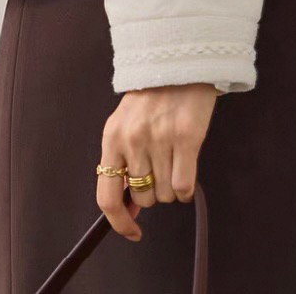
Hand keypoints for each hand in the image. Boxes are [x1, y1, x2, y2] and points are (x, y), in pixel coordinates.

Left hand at [96, 82, 220, 240]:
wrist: (179, 63)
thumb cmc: (152, 97)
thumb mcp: (126, 126)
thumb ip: (123, 165)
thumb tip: (128, 211)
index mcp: (112, 138)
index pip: (107, 196)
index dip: (119, 222)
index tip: (133, 232)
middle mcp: (133, 140)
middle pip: (143, 199)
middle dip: (153, 192)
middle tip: (160, 166)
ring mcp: (160, 139)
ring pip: (165, 195)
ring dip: (171, 187)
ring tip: (174, 158)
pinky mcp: (187, 138)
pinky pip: (184, 187)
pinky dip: (187, 188)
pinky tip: (186, 167)